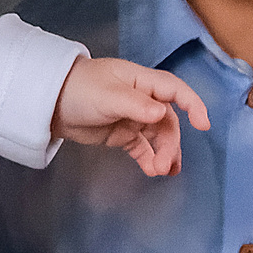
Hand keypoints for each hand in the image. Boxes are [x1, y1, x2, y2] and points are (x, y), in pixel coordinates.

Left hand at [52, 57, 208, 176]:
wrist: (48, 103)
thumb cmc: (79, 89)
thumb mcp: (107, 95)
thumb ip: (134, 105)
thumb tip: (160, 114)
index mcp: (141, 81)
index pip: (175, 90)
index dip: (193, 105)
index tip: (203, 125)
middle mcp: (141, 99)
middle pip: (167, 121)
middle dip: (170, 144)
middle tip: (164, 164)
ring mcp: (132, 117)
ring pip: (158, 137)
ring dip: (163, 153)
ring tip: (160, 171)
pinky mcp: (122, 133)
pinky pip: (142, 147)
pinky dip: (149, 158)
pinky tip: (152, 170)